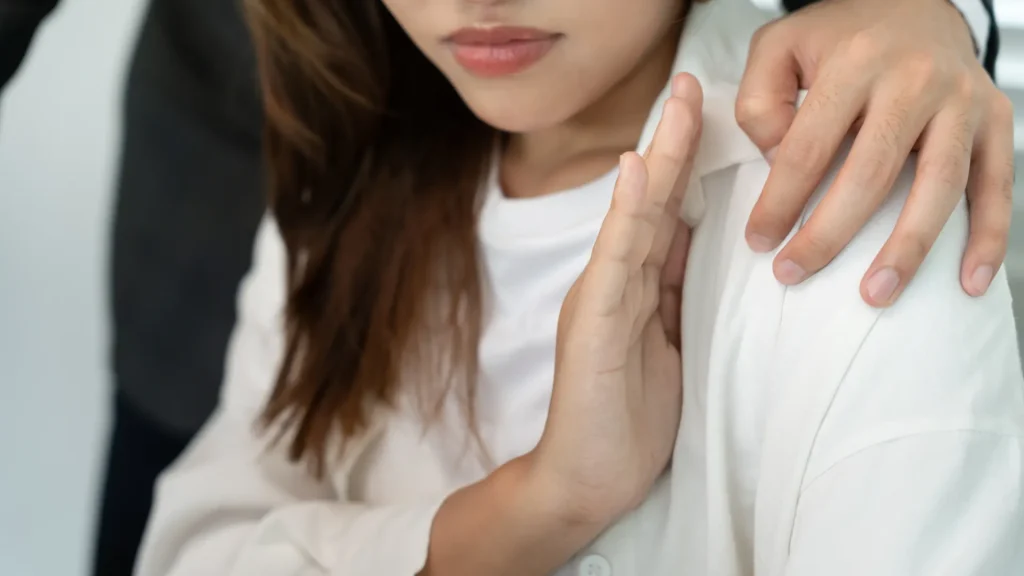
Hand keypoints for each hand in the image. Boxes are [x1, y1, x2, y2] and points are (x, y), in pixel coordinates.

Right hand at [529, 74, 697, 525]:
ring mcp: (600, 298)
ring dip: (657, 158)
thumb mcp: (674, 350)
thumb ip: (682, 300)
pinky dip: (625, 214)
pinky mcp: (592, 323)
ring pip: (635, 217)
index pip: (668, 214)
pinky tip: (634, 174)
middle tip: (695, 83)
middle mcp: (616, 282)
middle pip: (651, 201)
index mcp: (638, 287)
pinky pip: (614, 260)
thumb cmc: (629, 419)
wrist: (585, 478)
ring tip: (677, 105)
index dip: (687, 163)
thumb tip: (715, 256)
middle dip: (674, 141)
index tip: (711, 114)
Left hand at [736, 0, 1013, 306]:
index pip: (810, 145)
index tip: (759, 241)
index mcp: (856, 61)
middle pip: (872, 172)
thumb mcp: (779, 47)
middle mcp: (916, 79)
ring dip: (907, 248)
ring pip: (938, 186)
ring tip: (875, 294)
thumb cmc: (839, 38)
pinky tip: (969, 283)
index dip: (781, 199)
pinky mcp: (996, 120)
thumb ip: (760, 101)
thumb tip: (776, 161)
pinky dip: (988, 237)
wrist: (913, 1)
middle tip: (794, 273)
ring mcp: (962, 101)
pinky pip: (997, 186)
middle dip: (830, 233)